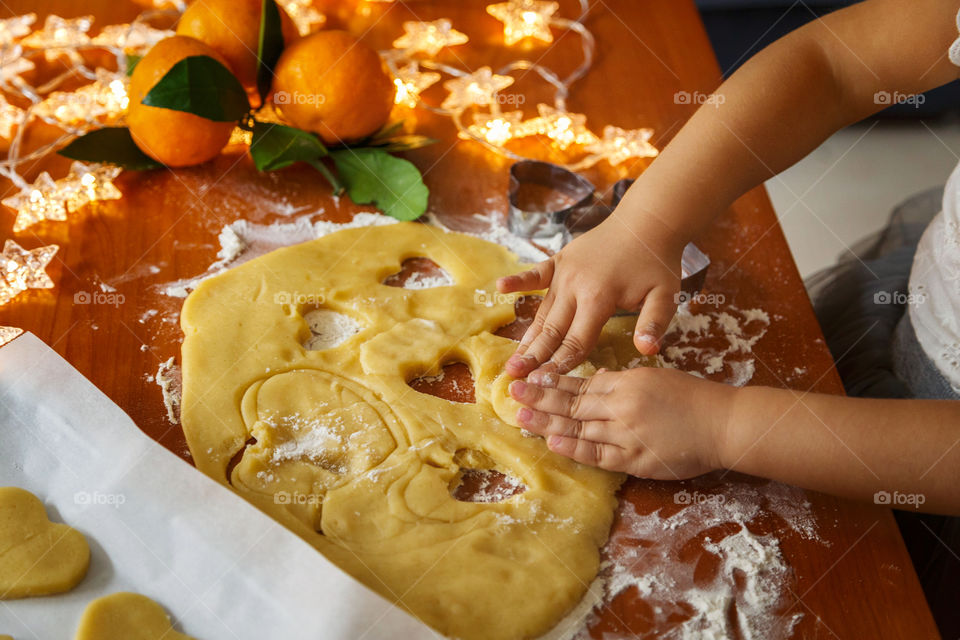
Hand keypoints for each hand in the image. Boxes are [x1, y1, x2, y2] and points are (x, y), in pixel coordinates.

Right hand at [497, 214, 683, 377]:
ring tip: (512, 359)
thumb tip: (647, 351)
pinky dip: (518, 281)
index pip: (576, 341)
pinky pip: (536, 274)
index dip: (559, 366)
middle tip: (515, 378)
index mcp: (598, 298)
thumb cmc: (657, 262)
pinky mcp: (561, 260)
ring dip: (528, 336)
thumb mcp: (665, 295)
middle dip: (534, 357)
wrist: (647, 221)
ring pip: (543, 311)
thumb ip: (654, 323)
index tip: (544, 386)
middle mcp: (575, 286)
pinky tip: (499, 288)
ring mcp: (565, 272)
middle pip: (552, 330)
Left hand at [508, 367, 734, 478]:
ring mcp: (627, 435)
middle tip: (513, 395)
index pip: (581, 384)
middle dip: (540, 400)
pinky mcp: (635, 460)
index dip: (552, 383)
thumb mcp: (654, 376)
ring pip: (579, 430)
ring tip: (522, 419)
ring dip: (548, 425)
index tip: (530, 379)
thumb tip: (596, 379)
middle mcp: (622, 406)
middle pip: (573, 405)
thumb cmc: (691, 397)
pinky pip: (598, 455)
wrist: (722, 424)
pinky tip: (553, 444)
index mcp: (627, 382)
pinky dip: (574, 450)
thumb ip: (622, 380)